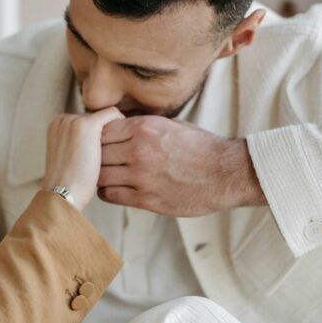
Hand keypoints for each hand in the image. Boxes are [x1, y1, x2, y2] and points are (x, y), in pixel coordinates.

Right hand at [43, 106, 124, 209]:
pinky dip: (122, 125)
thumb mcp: (70, 157)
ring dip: (115, 130)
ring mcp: (74, 120)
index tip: (111, 148)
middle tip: (119, 149)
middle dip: (107, 132)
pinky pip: (112, 114)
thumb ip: (79, 144)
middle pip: (95, 117)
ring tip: (123, 148)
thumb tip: (99, 140)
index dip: (99, 135)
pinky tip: (127, 142)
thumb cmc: (69, 183)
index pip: (85, 120)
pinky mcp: (87, 125)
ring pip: (104, 116)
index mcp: (56, 125)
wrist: (63, 194)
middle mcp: (63, 118)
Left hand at [98, 116, 265, 215]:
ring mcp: (140, 175)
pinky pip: (110, 194)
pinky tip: (115, 189)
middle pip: (97, 153)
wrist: (225, 173)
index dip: (99, 138)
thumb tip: (121, 125)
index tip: (102, 144)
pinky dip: (107, 192)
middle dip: (95, 157)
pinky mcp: (146, 198)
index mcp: (144, 127)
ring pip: (100, 175)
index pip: (101, 130)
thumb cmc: (202, 147)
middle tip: (100, 162)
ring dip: (101, 175)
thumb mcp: (172, 124)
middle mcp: (138, 150)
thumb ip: (144, 125)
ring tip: (107, 176)